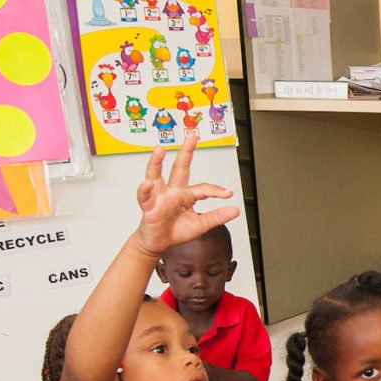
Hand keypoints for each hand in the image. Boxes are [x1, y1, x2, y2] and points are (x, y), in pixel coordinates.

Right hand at [133, 135, 238, 257]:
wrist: (157, 243)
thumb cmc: (176, 231)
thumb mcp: (201, 225)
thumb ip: (217, 217)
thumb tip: (235, 210)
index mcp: (187, 195)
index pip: (203, 188)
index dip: (216, 190)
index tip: (228, 194)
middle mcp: (173, 191)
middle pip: (179, 168)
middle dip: (186, 152)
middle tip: (193, 137)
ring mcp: (159, 197)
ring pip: (156, 175)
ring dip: (156, 162)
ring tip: (160, 150)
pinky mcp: (148, 206)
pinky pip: (144, 196)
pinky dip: (144, 190)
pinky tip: (147, 183)